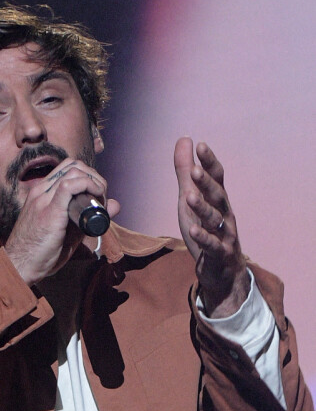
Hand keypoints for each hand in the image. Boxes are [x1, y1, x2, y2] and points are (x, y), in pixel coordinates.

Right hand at [5, 159, 119, 285]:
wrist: (20, 265)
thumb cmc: (41, 251)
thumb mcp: (70, 231)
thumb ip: (89, 217)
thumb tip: (114, 204)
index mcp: (42, 192)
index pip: (69, 168)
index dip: (89, 177)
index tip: (98, 195)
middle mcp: (41, 190)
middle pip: (74, 166)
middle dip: (94, 177)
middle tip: (101, 197)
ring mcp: (43, 198)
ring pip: (74, 171)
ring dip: (94, 181)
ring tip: (99, 200)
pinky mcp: (49, 210)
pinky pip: (69, 185)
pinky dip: (87, 185)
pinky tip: (95, 196)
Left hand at [174, 137, 249, 317]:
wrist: (222, 271)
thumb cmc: (206, 227)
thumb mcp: (191, 197)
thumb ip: (186, 171)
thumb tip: (185, 139)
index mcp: (217, 199)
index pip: (217, 177)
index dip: (210, 162)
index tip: (201, 145)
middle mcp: (224, 213)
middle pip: (217, 196)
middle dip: (207, 183)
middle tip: (195, 170)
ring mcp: (224, 234)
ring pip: (215, 219)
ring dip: (203, 208)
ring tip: (189, 197)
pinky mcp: (219, 254)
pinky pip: (212, 245)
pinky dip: (203, 237)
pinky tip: (193, 230)